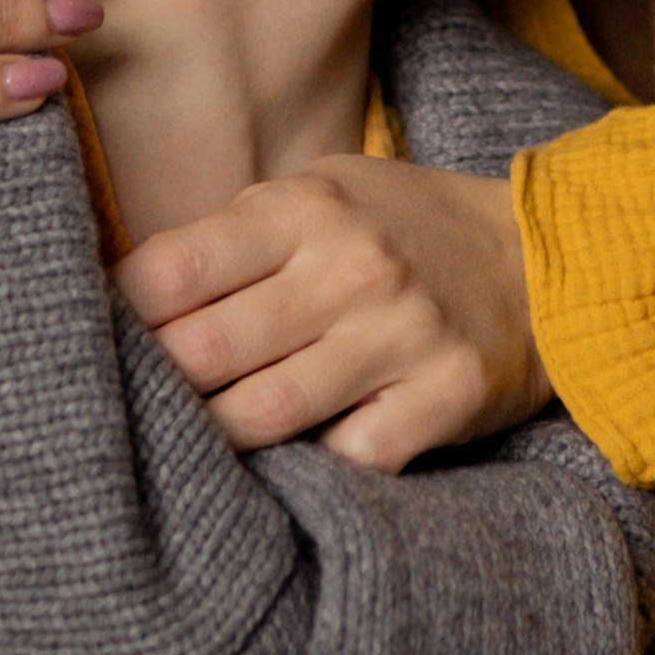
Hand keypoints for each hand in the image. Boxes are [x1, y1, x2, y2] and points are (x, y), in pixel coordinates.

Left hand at [118, 155, 547, 470]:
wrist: (540, 259)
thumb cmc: (399, 229)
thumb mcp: (320, 194)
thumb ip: (235, 239)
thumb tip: (124, 301)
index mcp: (306, 210)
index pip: (171, 272)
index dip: (123, 316)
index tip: (114, 338)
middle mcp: (351, 270)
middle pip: (203, 353)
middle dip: (162, 384)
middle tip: (149, 400)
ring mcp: (401, 338)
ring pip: (261, 416)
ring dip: (221, 436)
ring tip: (208, 434)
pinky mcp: (442, 399)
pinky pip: (345, 456)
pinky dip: (313, 461)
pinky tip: (307, 444)